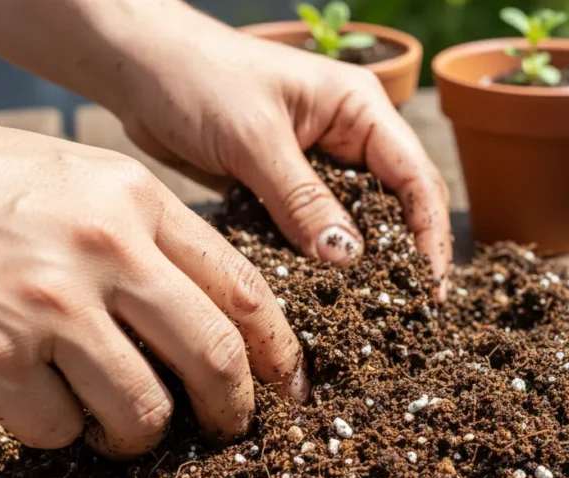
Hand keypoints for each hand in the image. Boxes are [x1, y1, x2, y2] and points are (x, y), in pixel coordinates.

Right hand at [0, 111, 306, 457]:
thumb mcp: (87, 185)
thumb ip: (156, 243)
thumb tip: (223, 325)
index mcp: (136, 201)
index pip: (242, 288)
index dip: (278, 349)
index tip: (289, 386)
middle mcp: (104, 248)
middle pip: (213, 355)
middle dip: (232, 408)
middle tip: (228, 428)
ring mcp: (47, 304)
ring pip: (144, 409)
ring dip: (142, 432)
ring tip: (120, 422)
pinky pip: (60, 430)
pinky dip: (61, 432)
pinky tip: (39, 399)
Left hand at [111, 11, 451, 292]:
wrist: (137, 68)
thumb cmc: (195, 77)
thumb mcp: (254, 138)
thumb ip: (301, 198)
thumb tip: (349, 257)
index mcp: (360, 110)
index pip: (416, 177)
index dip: (431, 234)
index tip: (430, 286)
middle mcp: (349, 139)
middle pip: (398, 207)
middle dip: (406, 258)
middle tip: (411, 315)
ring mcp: (319, 167)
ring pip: (357, 225)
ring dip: (364, 268)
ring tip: (373, 318)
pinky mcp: (286, 190)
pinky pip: (315, 232)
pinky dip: (321, 263)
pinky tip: (323, 299)